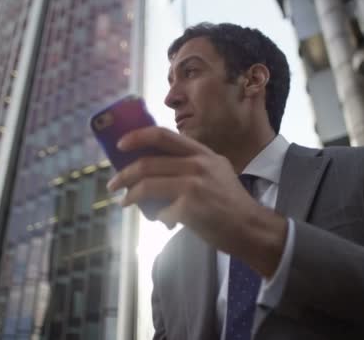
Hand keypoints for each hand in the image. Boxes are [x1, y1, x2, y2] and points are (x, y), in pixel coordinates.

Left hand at [106, 126, 286, 276]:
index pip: (164, 135)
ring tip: (124, 202)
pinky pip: (160, 211)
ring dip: (130, 194)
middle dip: (124, 173)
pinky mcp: (190, 206)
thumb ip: (191, 166)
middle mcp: (198, 164)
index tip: (121, 144)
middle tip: (113, 183)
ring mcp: (194, 184)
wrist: (251, 229)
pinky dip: (158, 217)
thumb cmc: (230, 205)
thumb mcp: (216, 173)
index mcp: (203, 154)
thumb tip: (152, 171)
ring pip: (147, 185)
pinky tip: (163, 221)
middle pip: (148, 162)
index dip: (138, 137)